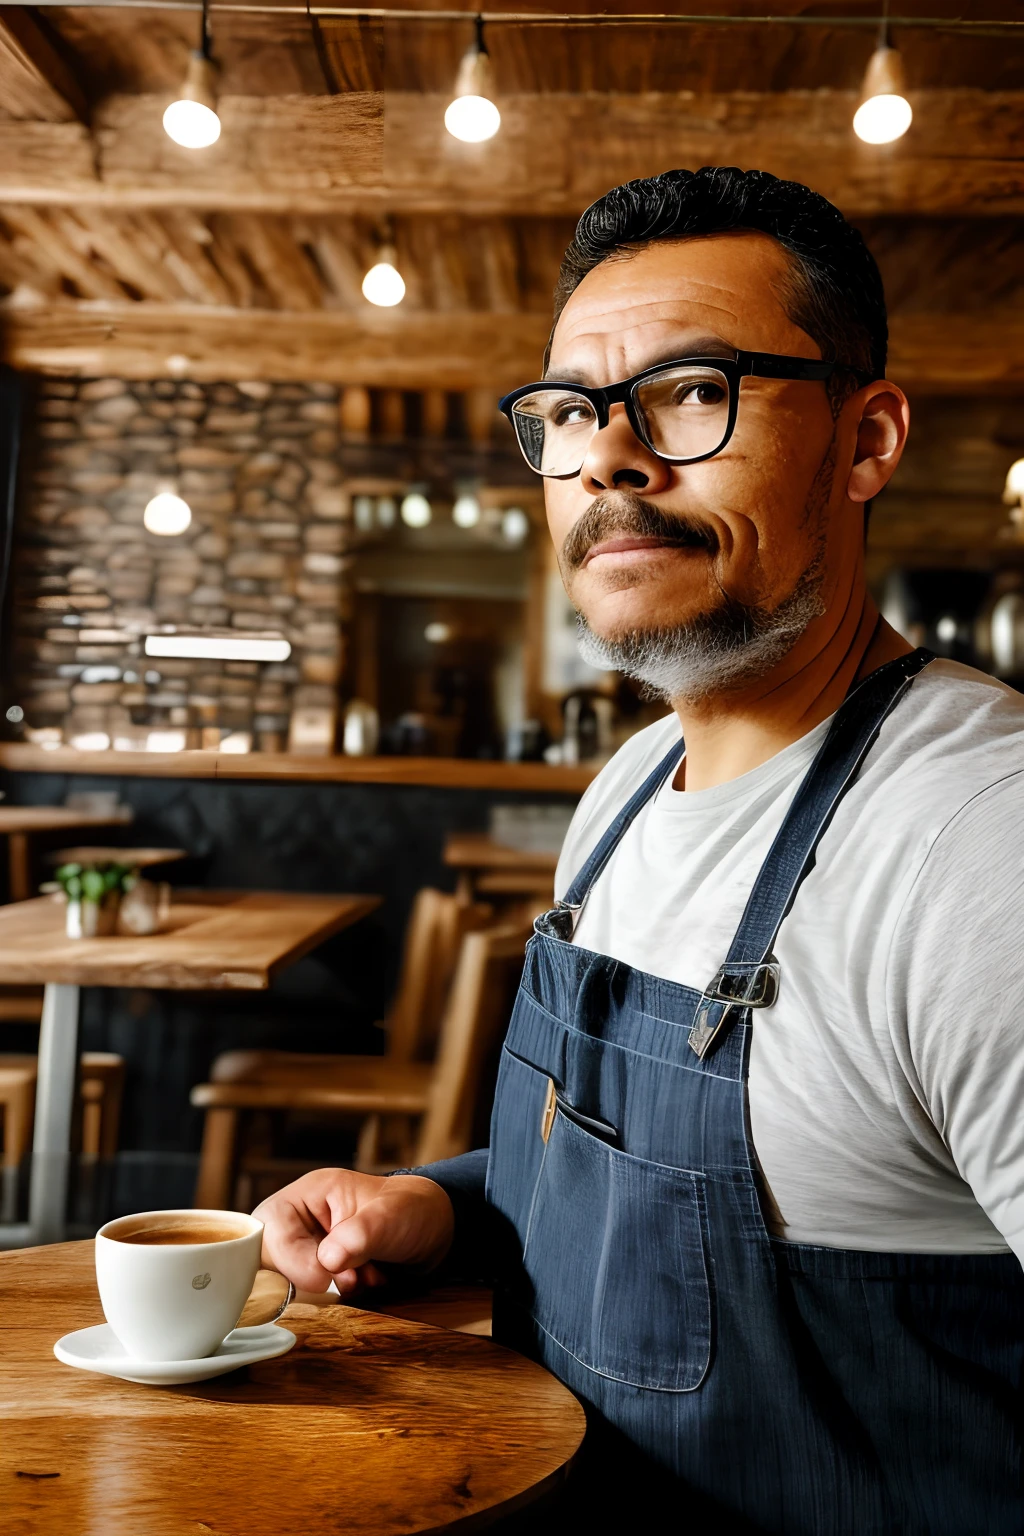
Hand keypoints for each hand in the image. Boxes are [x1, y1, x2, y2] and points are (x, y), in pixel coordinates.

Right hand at [254, 1167, 454, 1296]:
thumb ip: (360, 1234)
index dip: (289, 1256)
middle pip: (267, 1255)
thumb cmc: (411, 1210)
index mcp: (310, 1193)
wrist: (434, 1231)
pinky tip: (365, 1282)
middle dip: (306, 1275)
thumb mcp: (391, 1216)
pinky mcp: (319, 1271)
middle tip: (345, 1278)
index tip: (323, 1276)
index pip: (272, 1224)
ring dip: (324, 1287)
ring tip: (362, 1277)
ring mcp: (308, 1246)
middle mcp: (301, 1220)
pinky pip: (307, 1294)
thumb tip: (327, 1260)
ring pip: (285, 1278)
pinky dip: (336, 1295)